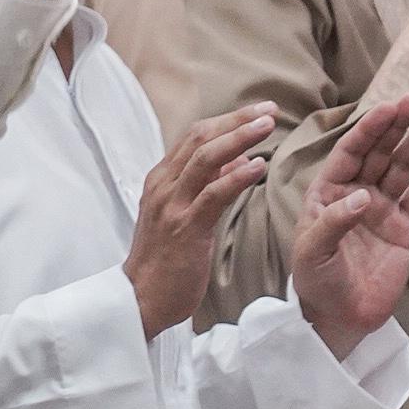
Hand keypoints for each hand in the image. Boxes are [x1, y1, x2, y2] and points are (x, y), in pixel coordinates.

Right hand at [122, 103, 274, 337]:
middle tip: (268, 109)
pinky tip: (258, 167)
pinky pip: (213, 195)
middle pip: (200, 138)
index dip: (227, 120)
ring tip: (267, 126)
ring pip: (205, 159)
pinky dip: (236, 178)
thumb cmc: (165, 261)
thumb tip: (238, 160)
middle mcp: (163, 186)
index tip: (257, 111)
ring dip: (239, 138)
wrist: (140, 299)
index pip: (194, 136)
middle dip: (236, 120)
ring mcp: (171, 206)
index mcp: (161, 181)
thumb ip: (207, 186)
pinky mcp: (185, 228)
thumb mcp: (182, 215)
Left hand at [291, 94, 408, 358]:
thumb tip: (362, 196)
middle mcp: (355, 194)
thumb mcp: (313, 251)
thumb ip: (334, 222)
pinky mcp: (403, 227)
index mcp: (327, 193)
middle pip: (379, 152)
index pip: (349, 153)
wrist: (340, 317)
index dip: (368, 129)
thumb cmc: (316, 281)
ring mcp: (382, 209)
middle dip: (396, 126)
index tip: (387, 108)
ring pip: (401, 167)